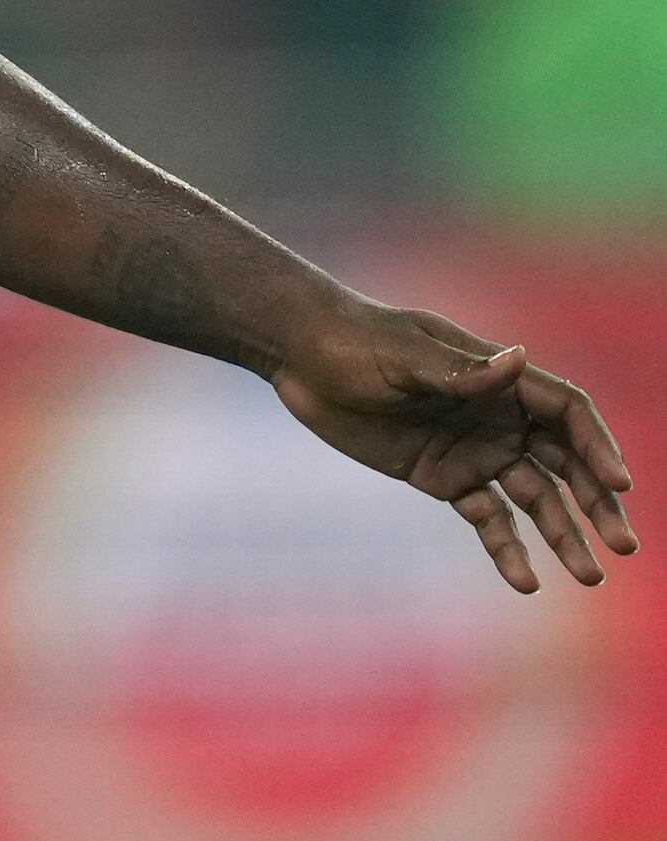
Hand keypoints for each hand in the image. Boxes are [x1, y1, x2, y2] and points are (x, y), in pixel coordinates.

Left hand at [273, 300, 635, 590]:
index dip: (597, 446)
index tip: (619, 484)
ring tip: (590, 575)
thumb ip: (459, 371)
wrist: (298, 355)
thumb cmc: (352, 341)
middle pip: (566, 462)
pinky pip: (487, 518)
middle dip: (597, 502)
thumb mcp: (402, 355)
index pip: (568, 413)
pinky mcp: (443, 477)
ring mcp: (474, 450)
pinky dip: (507, 549)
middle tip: (623, 544)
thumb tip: (519, 359)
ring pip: (536, 498)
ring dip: (565, 534)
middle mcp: (497, 416)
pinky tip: (527, 581)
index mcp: (498, 379)